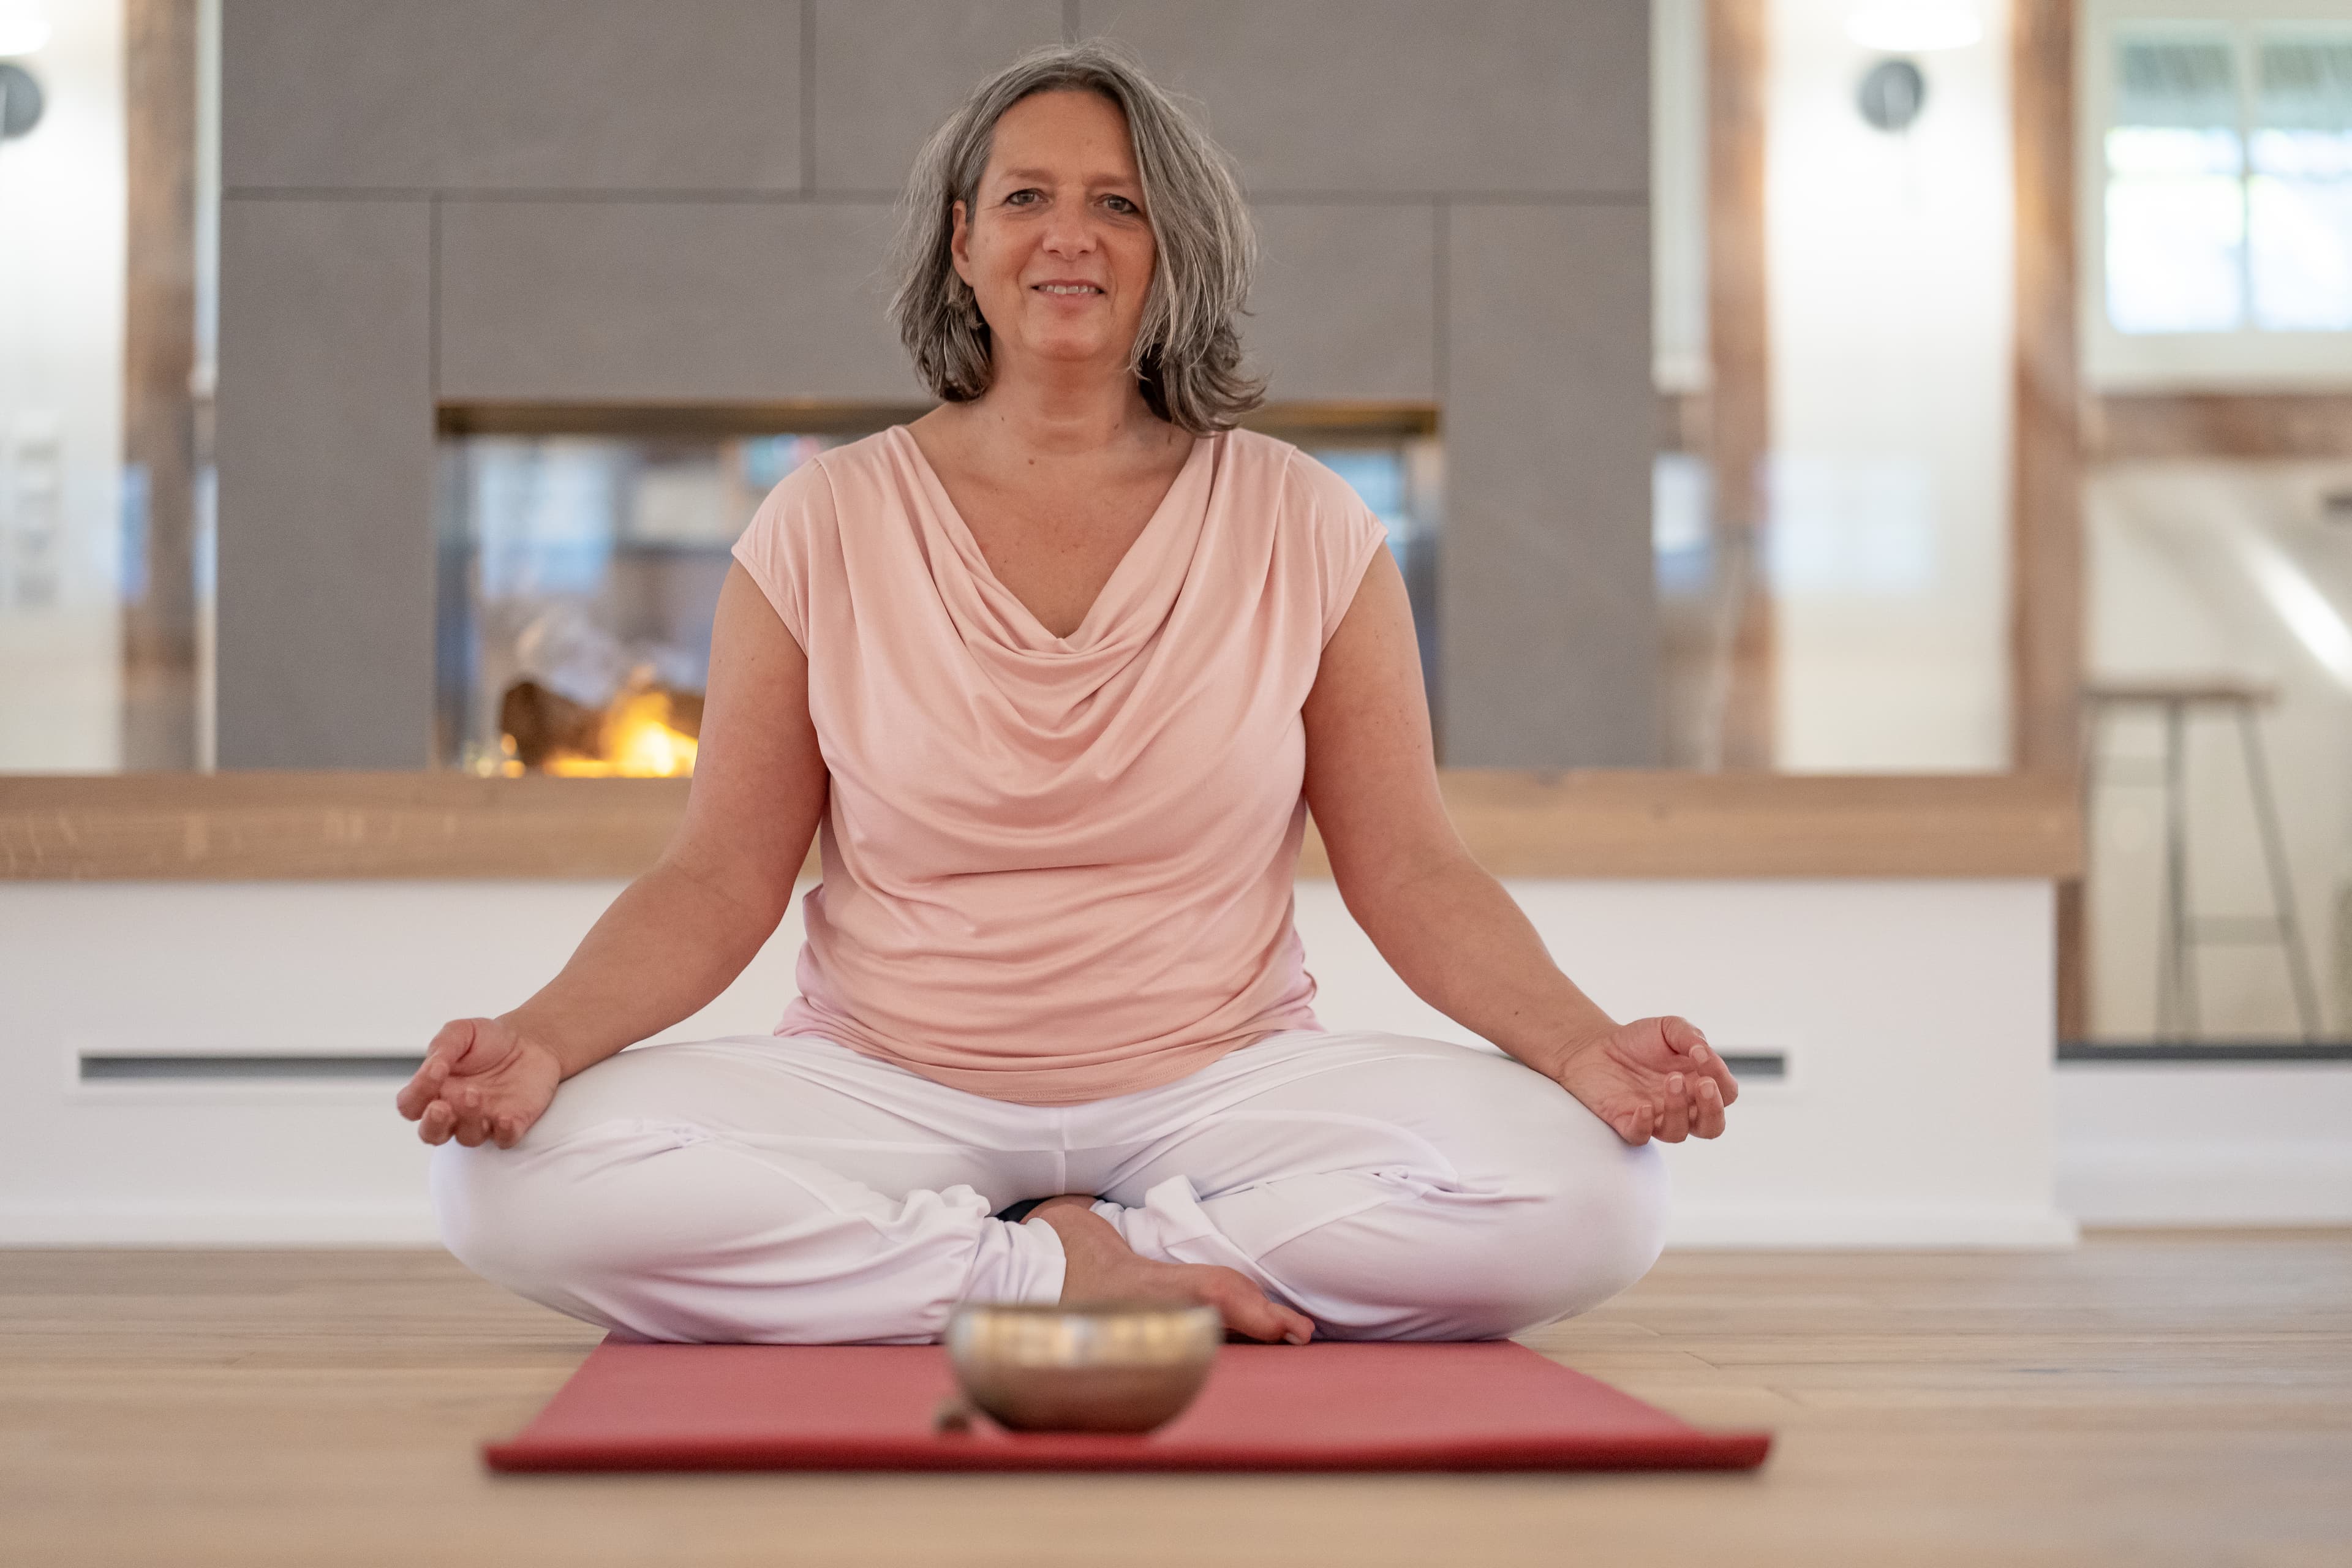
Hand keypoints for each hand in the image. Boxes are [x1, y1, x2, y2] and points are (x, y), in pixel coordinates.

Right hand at [394, 1015, 562, 1148]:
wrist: (531, 1041)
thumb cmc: (489, 1040)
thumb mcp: (461, 1032)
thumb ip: (442, 1047)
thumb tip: (433, 1068)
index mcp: (435, 1090)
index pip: (411, 1104)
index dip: (417, 1093)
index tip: (436, 1071)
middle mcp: (455, 1111)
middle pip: (431, 1134)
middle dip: (434, 1124)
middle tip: (442, 1107)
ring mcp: (482, 1120)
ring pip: (467, 1137)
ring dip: (469, 1120)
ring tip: (475, 1094)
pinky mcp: (511, 1125)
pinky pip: (504, 1139)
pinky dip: (504, 1133)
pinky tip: (505, 1118)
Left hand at [1543, 1015, 1737, 1144]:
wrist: (1595, 1046)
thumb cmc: (1638, 1041)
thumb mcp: (1669, 1028)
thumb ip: (1691, 1037)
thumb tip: (1704, 1053)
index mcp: (1698, 1084)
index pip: (1726, 1092)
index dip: (1720, 1076)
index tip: (1698, 1052)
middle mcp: (1682, 1107)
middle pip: (1712, 1126)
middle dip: (1712, 1108)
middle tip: (1702, 1084)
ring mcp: (1655, 1118)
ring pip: (1678, 1133)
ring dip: (1678, 1109)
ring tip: (1671, 1080)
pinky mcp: (1627, 1122)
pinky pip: (1640, 1136)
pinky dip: (1644, 1125)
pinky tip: (1642, 1106)